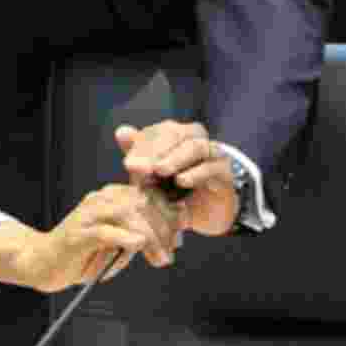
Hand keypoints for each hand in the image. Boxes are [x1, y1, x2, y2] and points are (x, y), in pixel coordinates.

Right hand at [0, 183, 180, 293]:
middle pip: (142, 202)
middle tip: (173, 249)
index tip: (182, 232)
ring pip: (127, 213)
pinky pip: (105, 231)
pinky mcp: (77, 233)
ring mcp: (88, 214)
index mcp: (111, 197)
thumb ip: (142, 236)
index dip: (169, 211)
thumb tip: (174, 235)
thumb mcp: (119, 245)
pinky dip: (125, 238)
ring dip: (150, 235)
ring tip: (160, 257)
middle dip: (164, 225)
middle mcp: (100, 199)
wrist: (44, 263)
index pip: (148, 195)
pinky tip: (139, 245)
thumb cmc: (84, 255)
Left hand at [115, 119, 239, 236]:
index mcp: (175, 134)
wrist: (202, 213)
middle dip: (155, 150)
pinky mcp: (224, 171)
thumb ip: (138, 155)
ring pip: (195, 146)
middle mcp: (194, 138)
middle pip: (175, 133)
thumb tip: (121, 131)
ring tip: (159, 171)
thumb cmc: (172, 190)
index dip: (142, 146)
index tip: (128, 164)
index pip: (157, 131)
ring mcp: (212, 153)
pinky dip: (196, 173)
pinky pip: (211, 167)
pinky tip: (181, 181)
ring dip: (175, 158)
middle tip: (140, 169)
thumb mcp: (151, 176)